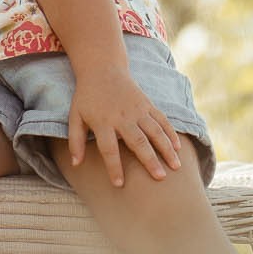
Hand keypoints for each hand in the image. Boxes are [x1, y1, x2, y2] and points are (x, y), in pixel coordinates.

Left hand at [65, 66, 183, 187]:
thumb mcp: (75, 116)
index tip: (119, 184)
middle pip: (138, 141)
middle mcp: (122, 117)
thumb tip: (75, 164)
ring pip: (155, 131)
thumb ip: (75, 140)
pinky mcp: (147, 104)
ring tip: (176, 166)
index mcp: (102, 122)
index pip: (108, 149)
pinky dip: (171, 133)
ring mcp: (137, 110)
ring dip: (166, 149)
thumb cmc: (87, 97)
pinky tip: (178, 147)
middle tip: (160, 178)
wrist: (102, 69)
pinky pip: (162, 120)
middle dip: (149, 160)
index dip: (114, 167)